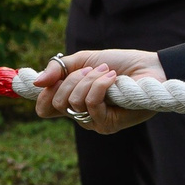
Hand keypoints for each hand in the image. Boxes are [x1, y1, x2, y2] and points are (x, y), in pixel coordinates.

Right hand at [31, 48, 164, 134]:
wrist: (148, 66)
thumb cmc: (118, 63)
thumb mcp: (82, 60)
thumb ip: (58, 69)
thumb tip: (36, 82)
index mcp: (71, 101)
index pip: (44, 109)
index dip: (43, 94)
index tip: (53, 79)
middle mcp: (80, 115)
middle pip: (56, 102)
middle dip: (72, 80)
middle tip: (91, 70)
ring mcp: (93, 122)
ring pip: (73, 102)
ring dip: (90, 80)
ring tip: (107, 73)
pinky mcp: (108, 124)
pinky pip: (90, 104)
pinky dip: (100, 86)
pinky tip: (113, 79)